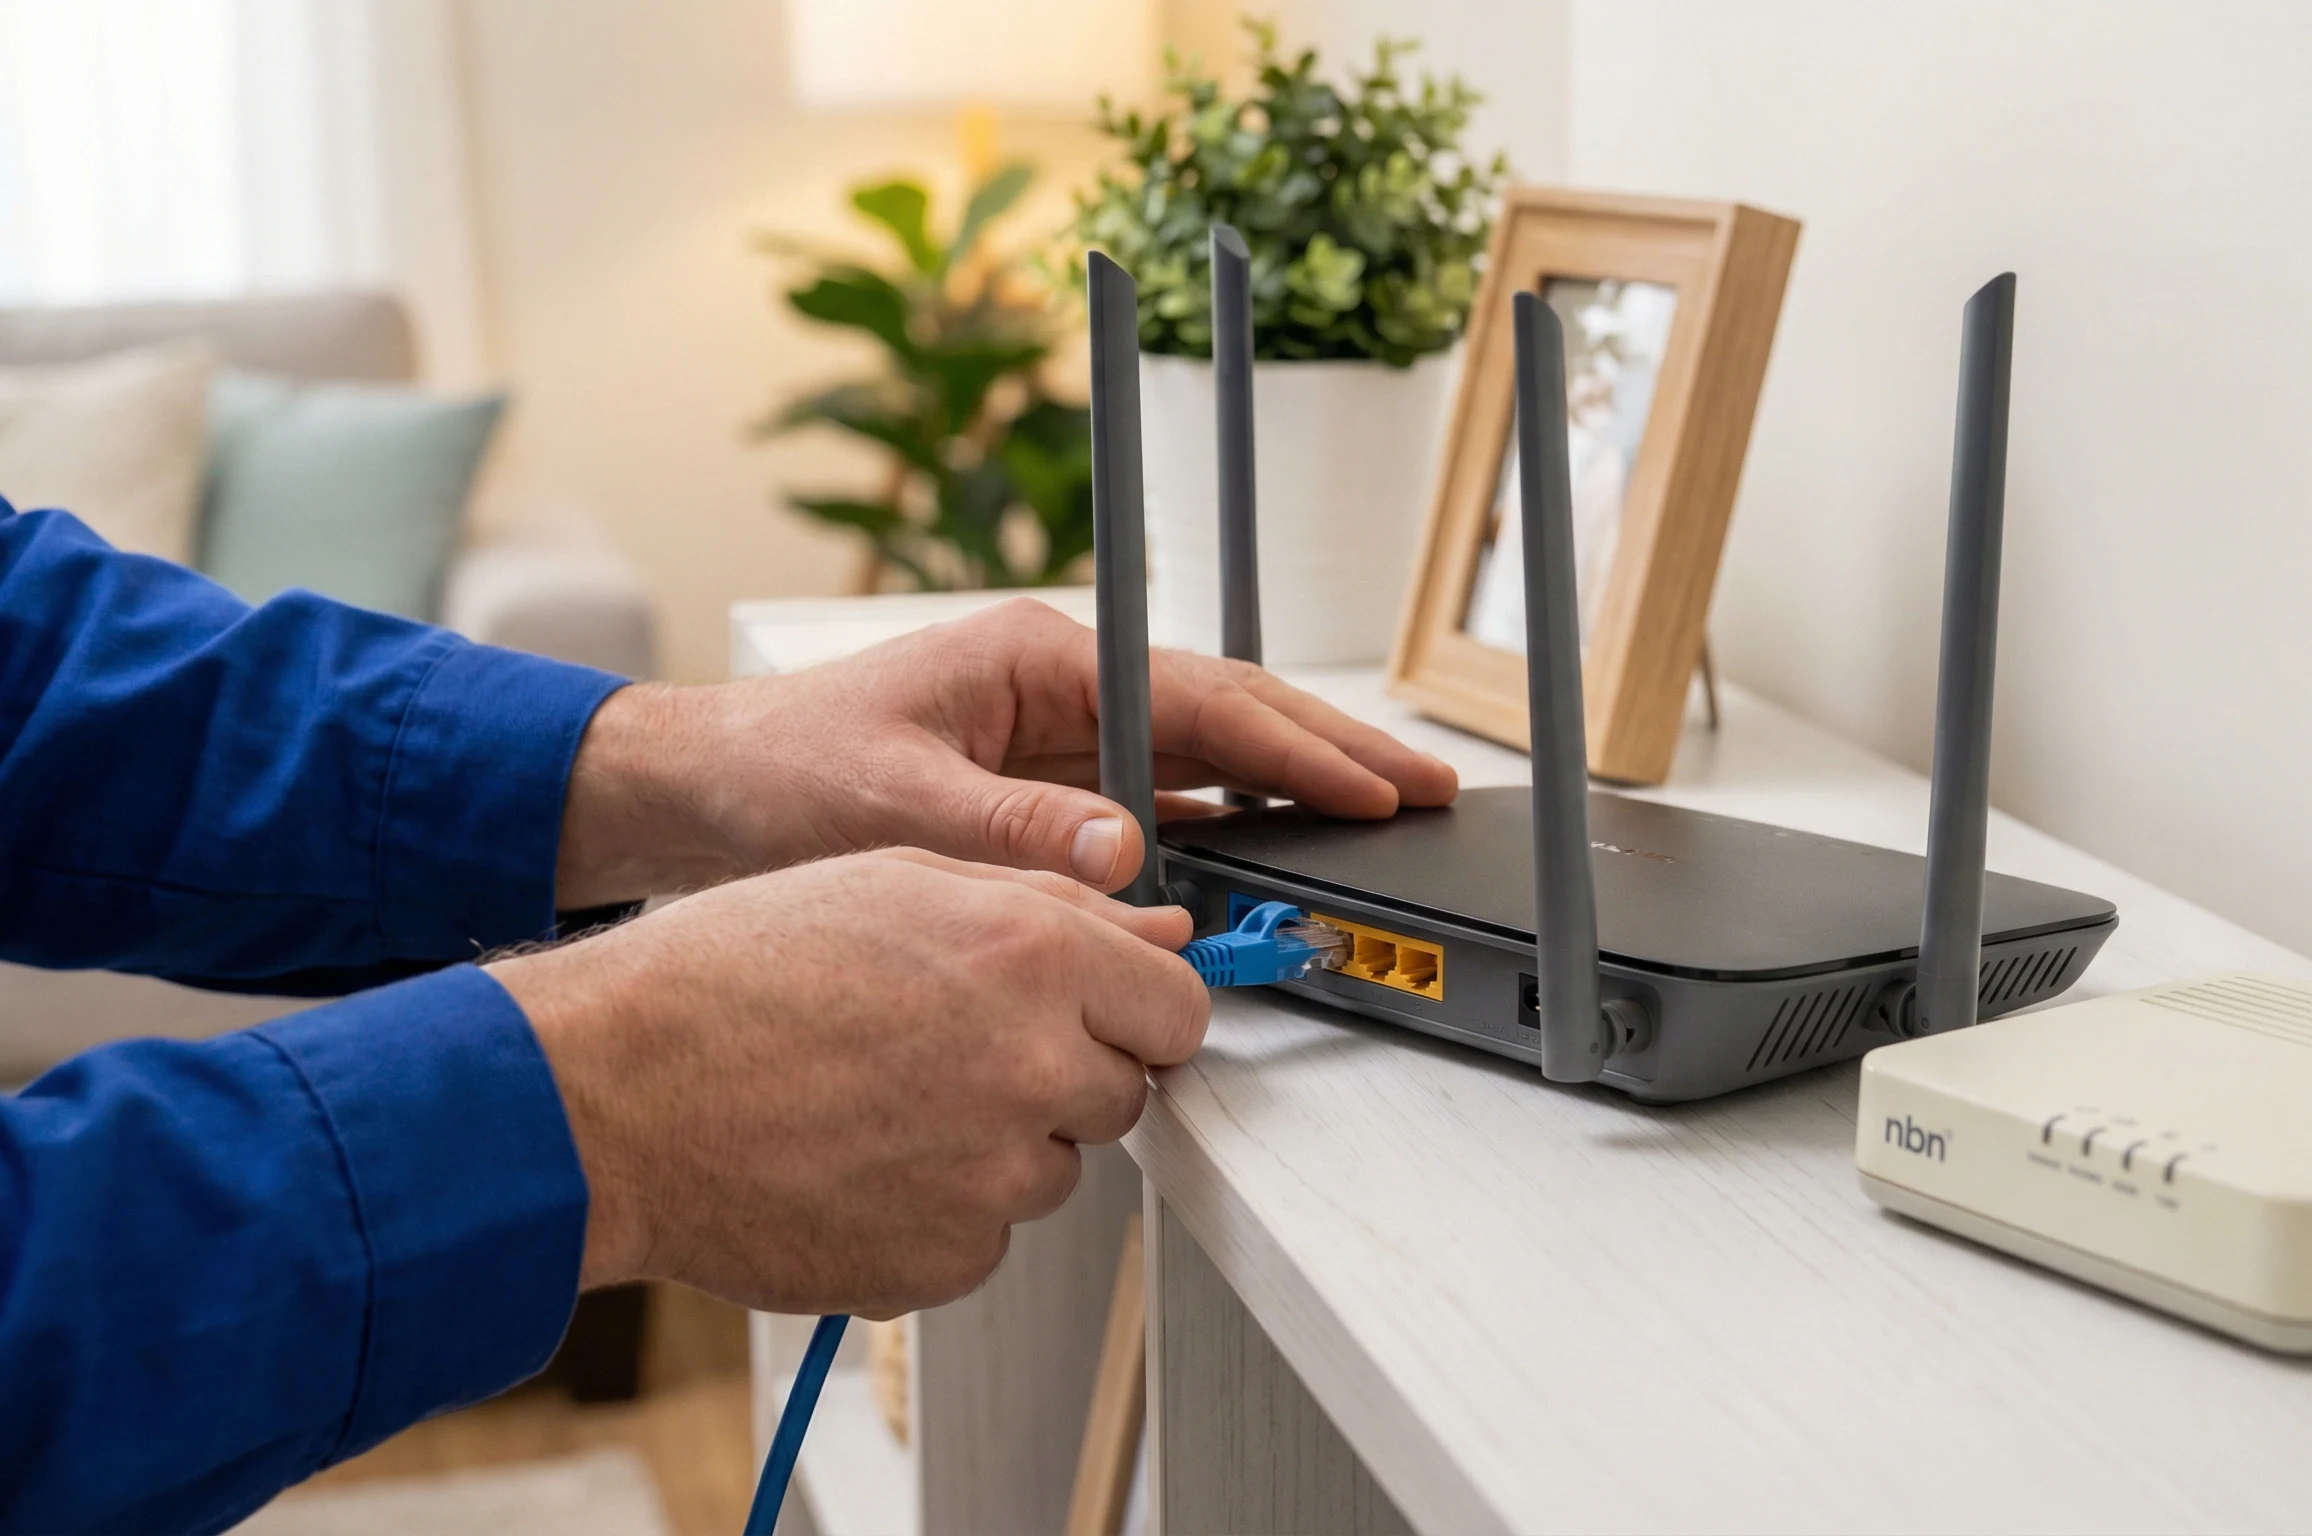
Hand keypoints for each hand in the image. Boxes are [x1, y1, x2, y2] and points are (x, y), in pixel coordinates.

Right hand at [491, 848, 1204, 1315]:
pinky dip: (940, 1211)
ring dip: (998, 1143)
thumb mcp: (896, 879)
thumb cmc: (731, 977)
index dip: (1136, 1009)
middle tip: (950, 1049)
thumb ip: (1051, 902)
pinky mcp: (948, 1260)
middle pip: (1123, 1092)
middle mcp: (1033, 1066)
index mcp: (1033, 955)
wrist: (613, 1097)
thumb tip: (1163, 937)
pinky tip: (859, 1162)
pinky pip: (986, 1236)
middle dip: (1062, 1073)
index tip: (1098, 1013)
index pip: (1180, 1008)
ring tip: (881, 1101)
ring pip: (1053, 1167)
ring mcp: (995, 1176)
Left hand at [555, 598, 1457, 907]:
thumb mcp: (896, 802)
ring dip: (1296, 786)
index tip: (1366, 783)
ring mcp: (1067, 740)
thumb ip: (1012, 833)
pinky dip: (1232, 825)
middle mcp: (1068, 688)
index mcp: (1043, 658)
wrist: (706, 795)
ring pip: (1212, 757)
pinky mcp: (1053, 791)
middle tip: (1428, 789)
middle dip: (1333, 750)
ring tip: (1386, 813)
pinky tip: (1281, 850)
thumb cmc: (783, 772)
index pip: (1200, 698)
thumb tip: (1123, 858)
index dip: (1295, 744)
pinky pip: (1168, 803)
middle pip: (1230, 714)